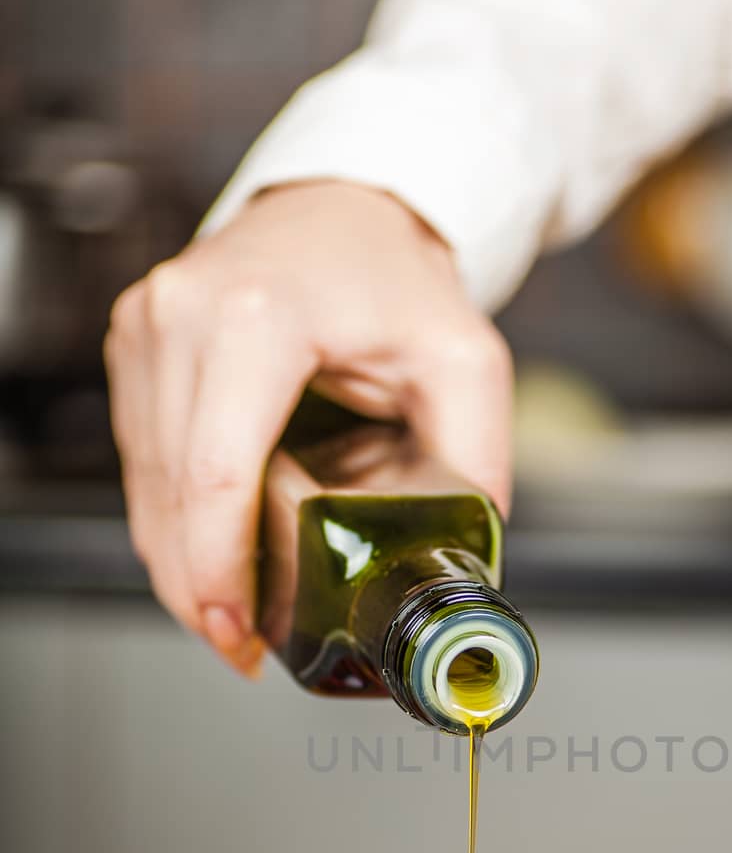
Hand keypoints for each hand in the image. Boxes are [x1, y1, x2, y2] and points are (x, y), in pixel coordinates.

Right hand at [105, 183, 512, 675]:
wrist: (341, 205)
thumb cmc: (394, 275)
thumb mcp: (463, 359)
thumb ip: (474, 457)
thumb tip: (466, 555)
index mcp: (258, 317)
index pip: (217, 472)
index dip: (221, 570)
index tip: (241, 630)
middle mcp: (182, 316)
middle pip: (172, 494)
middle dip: (201, 588)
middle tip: (244, 647)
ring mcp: (147, 329)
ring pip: (146, 486)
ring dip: (181, 564)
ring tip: (233, 618)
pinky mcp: (136, 347)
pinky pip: (143, 461)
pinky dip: (172, 522)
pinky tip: (211, 561)